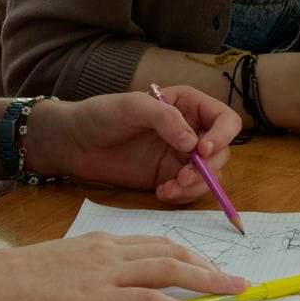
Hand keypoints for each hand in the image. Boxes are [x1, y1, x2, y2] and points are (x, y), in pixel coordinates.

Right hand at [0, 232, 248, 300]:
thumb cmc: (21, 275)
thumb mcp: (65, 260)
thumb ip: (95, 267)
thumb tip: (118, 283)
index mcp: (104, 241)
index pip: (158, 242)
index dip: (190, 254)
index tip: (211, 267)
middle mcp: (111, 251)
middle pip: (173, 252)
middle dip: (210, 266)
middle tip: (237, 281)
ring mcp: (106, 273)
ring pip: (169, 269)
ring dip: (207, 280)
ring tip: (234, 292)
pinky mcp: (97, 297)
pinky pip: (148, 299)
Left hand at [21, 90, 241, 203]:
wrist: (74, 143)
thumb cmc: (101, 115)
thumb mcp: (133, 107)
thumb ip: (166, 119)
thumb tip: (194, 144)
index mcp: (188, 105)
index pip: (224, 119)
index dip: (222, 136)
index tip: (202, 150)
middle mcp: (191, 130)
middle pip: (222, 151)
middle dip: (208, 168)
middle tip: (183, 177)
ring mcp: (180, 156)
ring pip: (210, 175)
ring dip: (196, 185)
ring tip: (170, 188)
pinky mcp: (169, 177)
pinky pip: (189, 190)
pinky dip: (182, 195)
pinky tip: (162, 192)